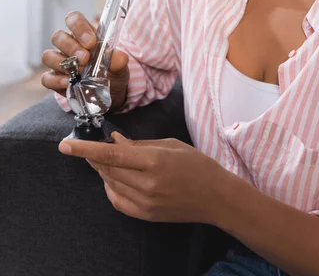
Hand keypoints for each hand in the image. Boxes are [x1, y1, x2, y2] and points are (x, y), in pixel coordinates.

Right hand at [41, 10, 128, 110]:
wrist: (111, 90)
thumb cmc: (112, 70)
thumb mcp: (119, 65)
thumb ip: (118, 59)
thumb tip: (120, 57)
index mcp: (84, 34)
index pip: (73, 19)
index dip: (79, 27)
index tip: (91, 41)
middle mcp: (68, 45)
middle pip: (58, 36)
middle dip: (71, 47)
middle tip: (85, 58)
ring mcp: (59, 62)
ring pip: (48, 55)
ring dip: (61, 63)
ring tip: (78, 72)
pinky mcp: (54, 79)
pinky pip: (46, 78)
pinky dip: (56, 80)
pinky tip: (69, 83)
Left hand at [58, 133, 228, 223]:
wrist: (216, 197)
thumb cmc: (196, 164)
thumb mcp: (169, 145)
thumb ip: (138, 144)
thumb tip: (113, 139)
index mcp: (155, 161)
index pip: (111, 154)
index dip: (85, 149)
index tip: (65, 145)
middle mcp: (147, 184)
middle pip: (107, 169)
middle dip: (93, 157)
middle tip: (86, 146)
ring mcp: (146, 202)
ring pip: (110, 184)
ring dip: (103, 169)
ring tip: (106, 159)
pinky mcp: (146, 215)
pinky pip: (118, 200)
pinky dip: (111, 187)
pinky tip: (115, 177)